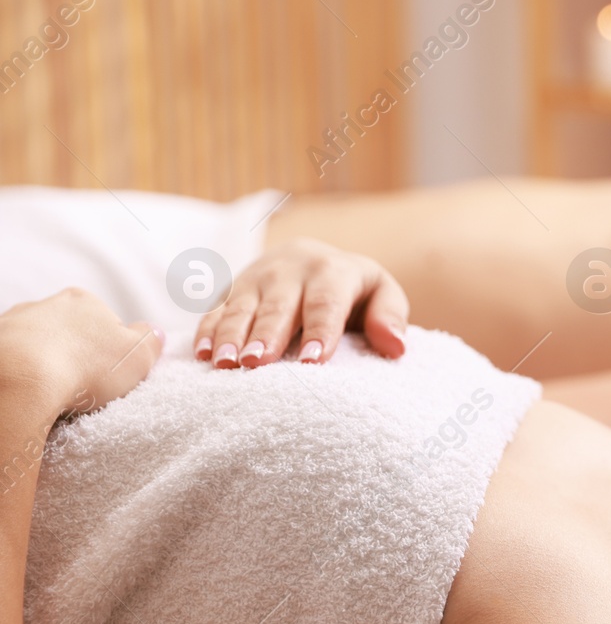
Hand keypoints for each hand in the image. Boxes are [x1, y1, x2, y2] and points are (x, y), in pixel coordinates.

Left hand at [0, 288, 163, 416]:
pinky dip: (22, 371)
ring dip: (47, 362)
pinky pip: (14, 357)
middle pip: (69, 331)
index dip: (112, 349)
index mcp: (84, 301)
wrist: (21, 380)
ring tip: (55, 391)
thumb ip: (151, 340)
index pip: (105, 322)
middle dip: (76, 353)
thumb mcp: (138, 356)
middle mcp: (46, 303)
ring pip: (38, 343)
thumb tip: (154, 332)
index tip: (111, 373)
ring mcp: (14, 322)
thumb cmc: (85, 366)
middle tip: (84, 384)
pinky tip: (30, 390)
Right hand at [193, 237, 407, 367]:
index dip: (321, 330)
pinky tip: (202, 355)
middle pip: (279, 305)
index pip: (326, 302)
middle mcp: (290, 268)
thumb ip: (391, 316)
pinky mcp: (231, 290)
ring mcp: (256, 278)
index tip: (315, 360)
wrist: (312, 260)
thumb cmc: (354, 291)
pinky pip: (216, 310)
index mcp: (332, 270)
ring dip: (232, 335)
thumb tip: (396, 345)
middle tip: (258, 363)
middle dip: (268, 334)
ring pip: (242, 307)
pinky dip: (207, 331)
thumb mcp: (382, 293)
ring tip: (226, 363)